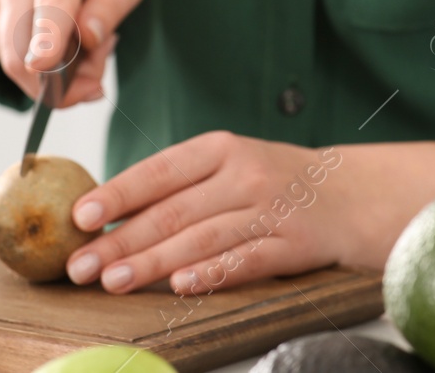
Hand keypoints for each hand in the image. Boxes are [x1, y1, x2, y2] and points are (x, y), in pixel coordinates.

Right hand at [0, 0, 147, 104]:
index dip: (46, 39)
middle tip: (98, 76)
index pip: (51, 3)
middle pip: (21, 46)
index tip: (43, 66)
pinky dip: (41, 67)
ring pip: (15, 59)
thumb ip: (111, 6)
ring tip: (89, 51)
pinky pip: (13, 56)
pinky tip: (68, 45)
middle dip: (60, 82)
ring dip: (54, 76)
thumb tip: (89, 38)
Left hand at [63, 132, 434, 294]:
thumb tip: (105, 215)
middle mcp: (245, 173)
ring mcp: (271, 208)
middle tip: (81, 265)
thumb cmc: (275, 181)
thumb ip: (178, 187)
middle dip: (120, 239)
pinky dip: (213, 273)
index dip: (119, 193)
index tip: (80, 215)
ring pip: (202, 237)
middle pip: (173, 210)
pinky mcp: (294, 243)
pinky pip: (247, 260)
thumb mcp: (229, 165)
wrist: (353, 193)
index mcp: (220, 148)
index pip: (160, 170)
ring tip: (114, 280)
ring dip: (153, 262)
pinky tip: (180, 286)